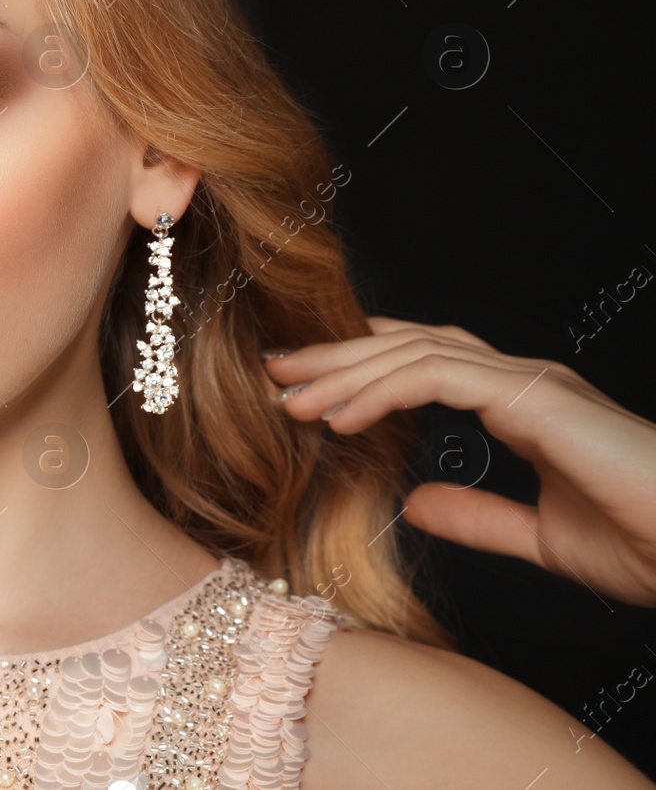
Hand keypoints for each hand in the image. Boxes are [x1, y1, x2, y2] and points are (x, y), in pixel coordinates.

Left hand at [263, 316, 655, 606]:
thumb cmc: (651, 544)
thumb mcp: (540, 537)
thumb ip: (479, 516)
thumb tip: (415, 504)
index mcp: (523, 402)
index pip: (424, 364)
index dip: (362, 369)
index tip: (304, 389)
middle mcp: (522, 380)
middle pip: (407, 347)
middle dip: (336, 357)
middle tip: (273, 372)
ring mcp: (531, 381)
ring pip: (413, 353)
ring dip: (344, 372)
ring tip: (288, 396)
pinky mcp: (537, 398)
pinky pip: (438, 377)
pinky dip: (382, 390)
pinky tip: (340, 416)